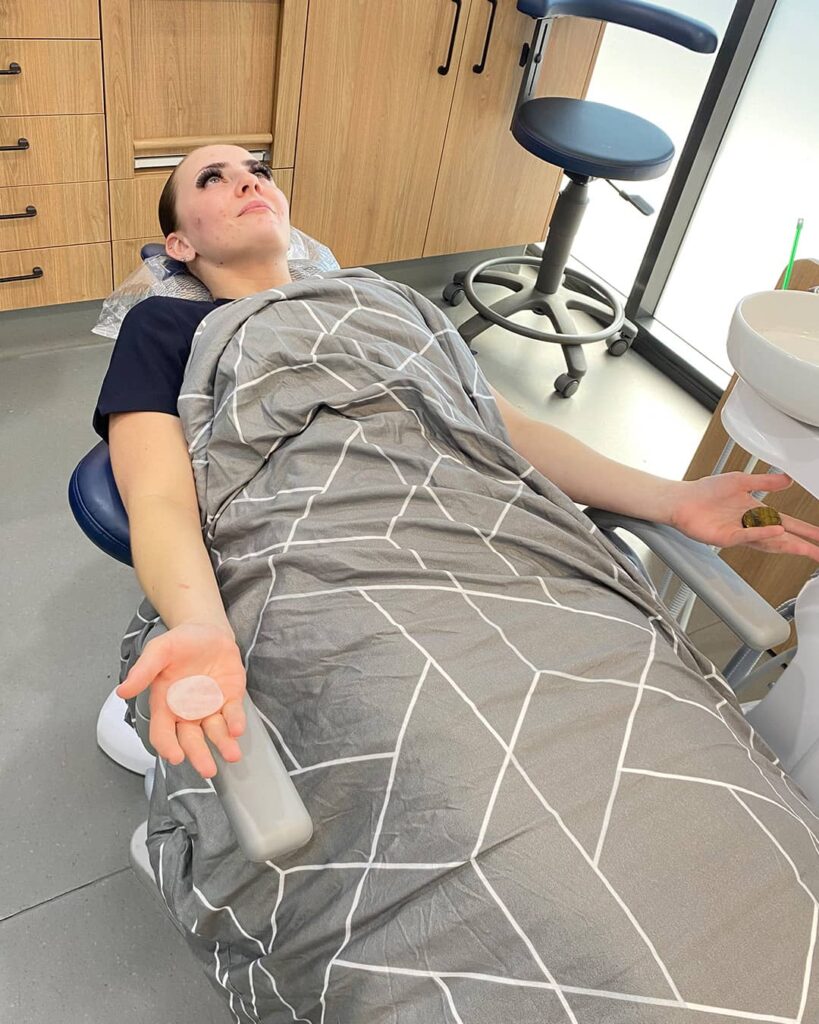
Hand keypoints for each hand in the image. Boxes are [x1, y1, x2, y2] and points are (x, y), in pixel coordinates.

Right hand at [117, 622, 246, 778]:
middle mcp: (188, 711)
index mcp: (166, 704)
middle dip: (199, 755)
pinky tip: (237, 729)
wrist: (207, 631)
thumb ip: (143, 670)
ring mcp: (210, 707)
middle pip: (191, 740)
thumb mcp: (159, 650)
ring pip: (215, 732)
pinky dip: (235, 722)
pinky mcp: (230, 699)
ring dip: (223, 744)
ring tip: (231, 755)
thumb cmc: (180, 643)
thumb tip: (122, 690)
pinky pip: (233, 714)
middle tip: (207, 770)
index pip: (162, 733)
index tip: (175, 757)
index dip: (167, 746)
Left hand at [669, 472, 818, 560]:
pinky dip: (763, 534)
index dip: (805, 531)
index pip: (787, 523)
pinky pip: (748, 536)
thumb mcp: (741, 481)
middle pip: (783, 538)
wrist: (681, 500)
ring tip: (806, 548)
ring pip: (768, 542)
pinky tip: (777, 533)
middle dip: (803, 545)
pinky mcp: (726, 537)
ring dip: (788, 544)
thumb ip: (765, 481)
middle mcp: (750, 525)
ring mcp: (739, 533)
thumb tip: (788, 479)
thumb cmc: (706, 491)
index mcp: (756, 513)